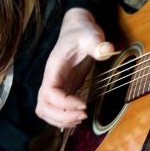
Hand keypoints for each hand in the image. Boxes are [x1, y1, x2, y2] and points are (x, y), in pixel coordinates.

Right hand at [36, 8, 113, 128]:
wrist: (78, 30)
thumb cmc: (82, 32)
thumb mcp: (90, 35)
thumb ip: (97, 44)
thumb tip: (107, 50)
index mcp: (54, 68)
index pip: (50, 93)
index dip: (64, 104)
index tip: (84, 104)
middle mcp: (50, 79)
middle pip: (42, 107)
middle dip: (61, 116)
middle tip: (83, 115)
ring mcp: (55, 86)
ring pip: (45, 111)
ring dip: (60, 120)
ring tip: (81, 118)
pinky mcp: (63, 89)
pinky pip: (54, 110)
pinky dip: (63, 119)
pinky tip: (78, 117)